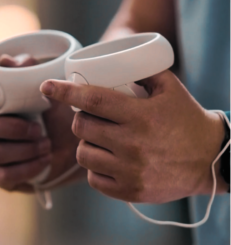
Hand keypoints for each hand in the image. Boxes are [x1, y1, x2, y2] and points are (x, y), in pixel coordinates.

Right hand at [0, 54, 82, 192]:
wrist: (69, 145)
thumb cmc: (55, 115)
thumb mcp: (50, 92)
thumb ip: (31, 73)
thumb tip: (8, 60)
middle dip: (13, 128)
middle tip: (39, 129)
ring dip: (24, 149)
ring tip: (47, 145)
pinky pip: (3, 175)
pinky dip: (28, 167)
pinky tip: (45, 159)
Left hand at [40, 70, 226, 202]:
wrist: (208, 159)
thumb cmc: (187, 119)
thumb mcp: (171, 88)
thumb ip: (144, 71)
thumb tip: (116, 63)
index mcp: (141, 116)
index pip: (94, 100)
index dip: (66, 92)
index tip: (46, 86)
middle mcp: (133, 145)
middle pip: (82, 127)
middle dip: (79, 119)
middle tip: (88, 116)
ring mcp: (130, 171)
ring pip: (84, 154)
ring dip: (85, 143)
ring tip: (98, 138)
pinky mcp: (130, 191)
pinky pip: (94, 178)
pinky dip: (94, 166)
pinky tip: (105, 158)